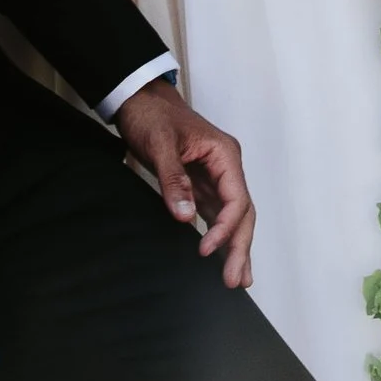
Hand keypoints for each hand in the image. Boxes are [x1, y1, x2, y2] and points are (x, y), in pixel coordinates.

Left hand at [113, 82, 256, 287]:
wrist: (139, 100)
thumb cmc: (152, 116)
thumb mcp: (160, 145)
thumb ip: (174, 181)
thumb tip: (185, 217)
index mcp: (224, 155)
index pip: (237, 199)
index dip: (225, 228)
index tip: (205, 250)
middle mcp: (226, 168)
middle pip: (242, 213)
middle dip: (240, 247)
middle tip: (235, 280)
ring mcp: (215, 177)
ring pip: (233, 217)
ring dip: (235, 247)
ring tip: (237, 280)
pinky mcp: (200, 185)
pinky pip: (216, 215)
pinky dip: (220, 236)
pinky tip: (222, 257)